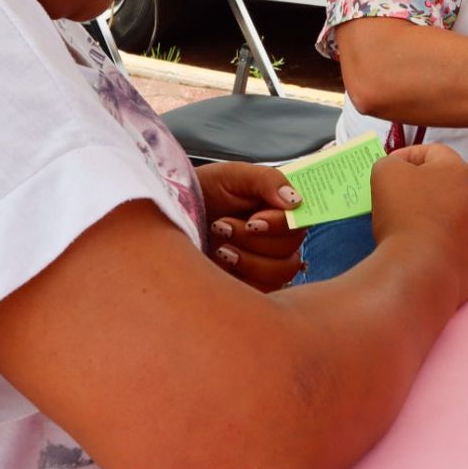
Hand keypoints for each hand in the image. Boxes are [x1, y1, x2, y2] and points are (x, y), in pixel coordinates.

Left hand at [197, 162, 304, 292]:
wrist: (166, 217)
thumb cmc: (200, 192)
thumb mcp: (230, 176)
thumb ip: (266, 180)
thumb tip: (296, 200)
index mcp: (277, 208)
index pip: (301, 220)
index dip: (282, 224)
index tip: (253, 220)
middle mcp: (276, 236)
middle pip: (291, 248)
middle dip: (255, 240)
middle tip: (222, 226)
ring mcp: (264, 263)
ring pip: (282, 272)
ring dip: (250, 260)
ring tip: (220, 247)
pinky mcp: (250, 286)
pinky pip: (265, 292)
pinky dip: (242, 279)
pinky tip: (219, 266)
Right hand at [370, 144, 467, 308]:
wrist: (420, 270)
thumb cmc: (404, 214)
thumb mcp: (385, 172)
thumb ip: (391, 163)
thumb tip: (398, 171)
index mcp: (460, 172)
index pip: (434, 152)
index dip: (408, 156)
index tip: (390, 167)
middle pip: (449, 185)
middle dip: (425, 188)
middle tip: (399, 198)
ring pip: (458, 216)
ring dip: (437, 217)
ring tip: (411, 228)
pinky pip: (461, 246)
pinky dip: (445, 246)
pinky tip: (425, 252)